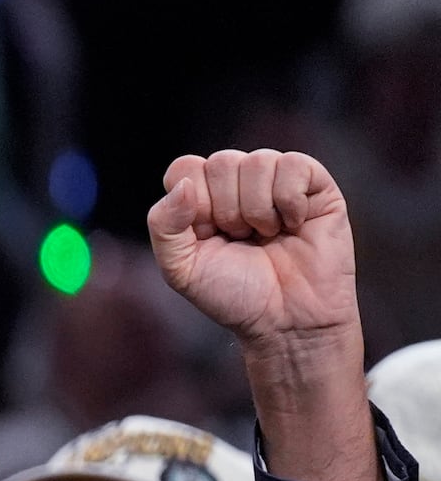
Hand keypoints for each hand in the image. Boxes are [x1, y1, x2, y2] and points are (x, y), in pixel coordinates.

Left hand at [147, 149, 358, 351]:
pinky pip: (295, 164)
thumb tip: (183, 183)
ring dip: (258, 209)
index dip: (194, 201)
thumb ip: (164, 224)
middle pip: (221, 162)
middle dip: (228, 210)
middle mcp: (239, 183)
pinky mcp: (316, 185)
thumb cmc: (233, 294)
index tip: (207, 234)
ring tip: (267, 236)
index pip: (185, 167)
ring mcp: (277, 181)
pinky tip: (293, 225)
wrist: (285, 319)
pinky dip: (289, 200)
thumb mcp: (180, 267)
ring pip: (258, 161)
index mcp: (203, 198)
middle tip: (242, 239)